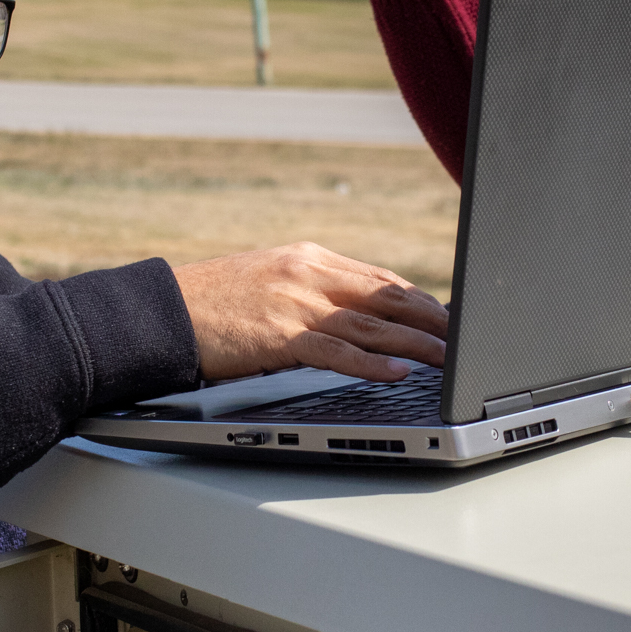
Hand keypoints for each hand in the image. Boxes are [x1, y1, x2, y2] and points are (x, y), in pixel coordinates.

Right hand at [173, 242, 449, 381]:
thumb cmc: (212, 304)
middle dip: (433, 319)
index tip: (449, 318)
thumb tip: (355, 315)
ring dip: (418, 344)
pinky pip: (336, 352)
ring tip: (452, 359)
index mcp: (309, 259)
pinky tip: (399, 372)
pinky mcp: (279, 336)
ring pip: (372, 326)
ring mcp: (296, 304)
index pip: (380, 280)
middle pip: (388, 298)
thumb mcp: (269, 281)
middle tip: (469, 338)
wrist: (161, 310)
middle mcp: (309, 275)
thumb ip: (312, 292)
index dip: (421, 301)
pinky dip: (372, 363)